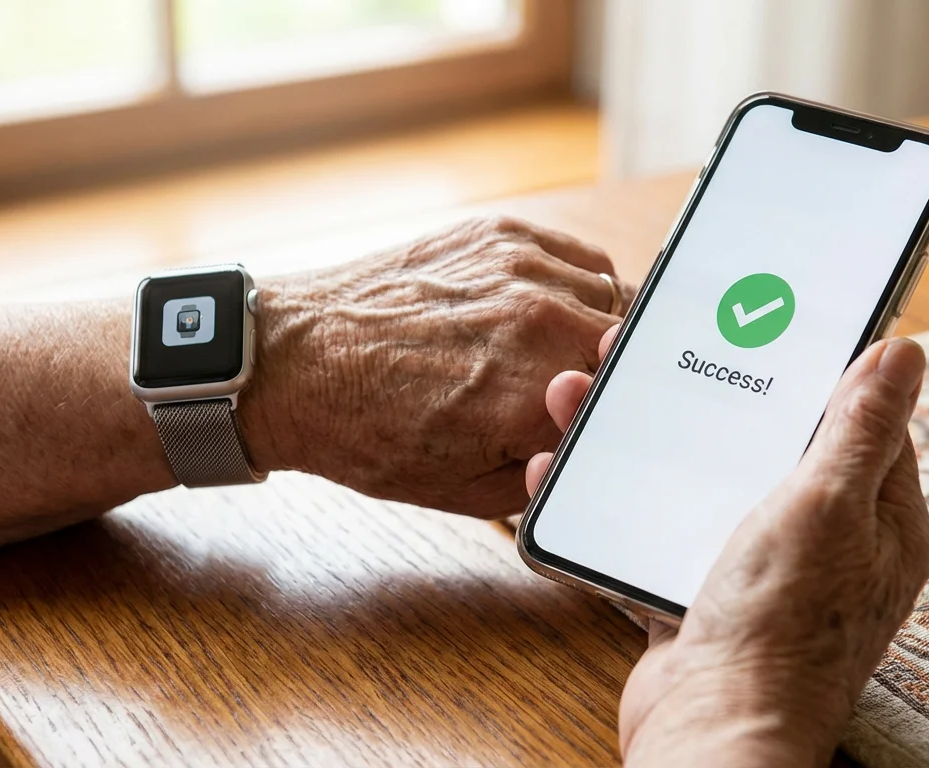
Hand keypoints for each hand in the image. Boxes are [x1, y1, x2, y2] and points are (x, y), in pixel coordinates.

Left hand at [242, 216, 635, 517]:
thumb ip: (548, 471)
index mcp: (534, 397)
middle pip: (633, 350)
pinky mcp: (501, 234)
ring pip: (618, 298)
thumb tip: (593, 452)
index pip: (628, 407)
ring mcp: (521, 269)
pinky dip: (582, 286)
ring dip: (606, 329)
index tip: (607, 425)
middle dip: (617, 377)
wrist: (295, 363)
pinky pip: (585, 258)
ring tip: (568, 355)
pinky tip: (553, 311)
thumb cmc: (368, 432)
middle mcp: (539, 324)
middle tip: (584, 396)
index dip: (622, 422)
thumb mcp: (468, 490)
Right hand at [527, 330, 928, 766]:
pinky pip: (650, 533)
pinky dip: (610, 501)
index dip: (811, 367)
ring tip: (579, 398)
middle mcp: (821, 544)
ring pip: (697, 484)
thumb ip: (860, 427)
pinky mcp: (694, 597)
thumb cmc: (781, 628)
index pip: (855, 421)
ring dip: (640, 442)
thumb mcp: (826, 506)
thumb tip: (904, 351)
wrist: (711, 730)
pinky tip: (560, 470)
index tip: (761, 322)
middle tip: (642, 351)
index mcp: (875, 520)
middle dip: (703, 395)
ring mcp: (755, 572)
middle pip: (761, 444)